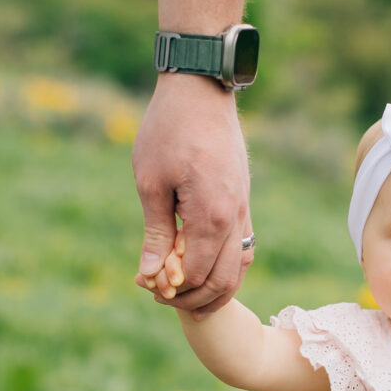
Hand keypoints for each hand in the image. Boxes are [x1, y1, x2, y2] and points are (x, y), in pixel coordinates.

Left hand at [131, 71, 253, 316]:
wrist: (201, 91)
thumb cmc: (168, 131)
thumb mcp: (151, 182)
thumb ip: (155, 232)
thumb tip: (150, 276)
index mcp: (211, 215)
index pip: (197, 273)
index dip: (172, 289)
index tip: (146, 288)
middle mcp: (236, 217)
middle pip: (224, 279)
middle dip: (195, 298)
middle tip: (164, 299)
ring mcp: (244, 208)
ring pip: (241, 266)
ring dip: (216, 288)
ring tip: (189, 299)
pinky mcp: (244, 200)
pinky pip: (244, 246)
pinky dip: (228, 267)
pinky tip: (207, 269)